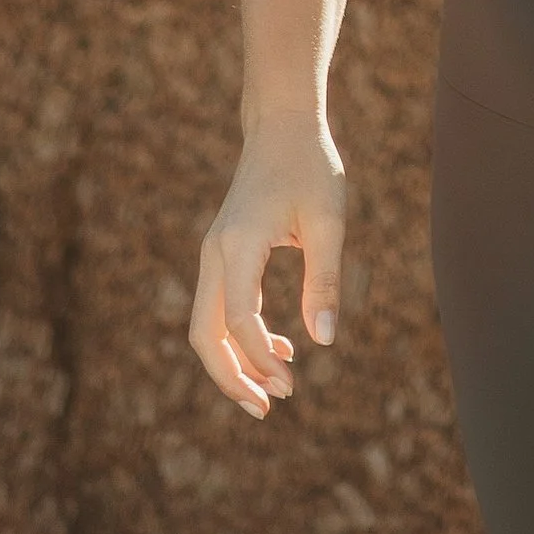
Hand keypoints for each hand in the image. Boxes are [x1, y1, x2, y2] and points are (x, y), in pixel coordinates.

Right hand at [190, 117, 347, 419]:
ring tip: (272, 391)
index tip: (291, 383)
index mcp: (240, 243)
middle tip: (268, 409)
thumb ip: (323, 279)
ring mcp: (214, 253)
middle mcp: (215, 252)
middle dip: (231, 378)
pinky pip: (219, 307)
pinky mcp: (222, 253)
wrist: (282, 124)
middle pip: (205, 334)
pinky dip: (239, 337)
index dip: (262, 358)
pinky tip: (281, 346)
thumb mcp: (328, 219)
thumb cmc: (311, 166)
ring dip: (232, 363)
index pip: (239, 319)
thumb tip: (323, 342)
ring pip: (206, 325)